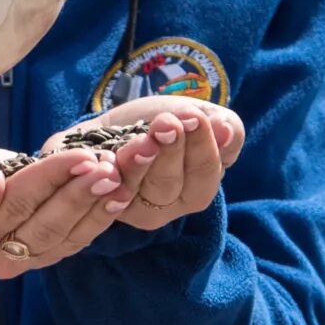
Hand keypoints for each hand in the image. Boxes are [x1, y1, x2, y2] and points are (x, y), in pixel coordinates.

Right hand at [0, 124, 126, 276]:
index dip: (51, 179)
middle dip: (81, 195)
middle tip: (112, 168)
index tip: (82, 155)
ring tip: (122, 176)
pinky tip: (121, 192)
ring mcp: (21, 261)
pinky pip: (76, 240)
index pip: (15, 204)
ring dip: (98, 207)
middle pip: (46, 226)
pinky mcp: (42, 257)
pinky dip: (100, 216)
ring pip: (67, 238)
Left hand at [55, 95, 244, 233]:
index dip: (202, 147)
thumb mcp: (199, 116)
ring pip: (135, 190)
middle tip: (166, 124)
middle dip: (169, 151)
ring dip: (139, 161)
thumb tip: (226, 130)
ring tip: (142, 138)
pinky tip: (107, 154)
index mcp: (196, 189)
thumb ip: (223, 127)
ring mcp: (130, 208)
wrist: (114, 123)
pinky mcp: (98, 202)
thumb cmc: (165, 121)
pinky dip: (104, 172)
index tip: (195, 116)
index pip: (204, 174)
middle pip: (169, 185)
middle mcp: (164, 206)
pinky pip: (101, 192)